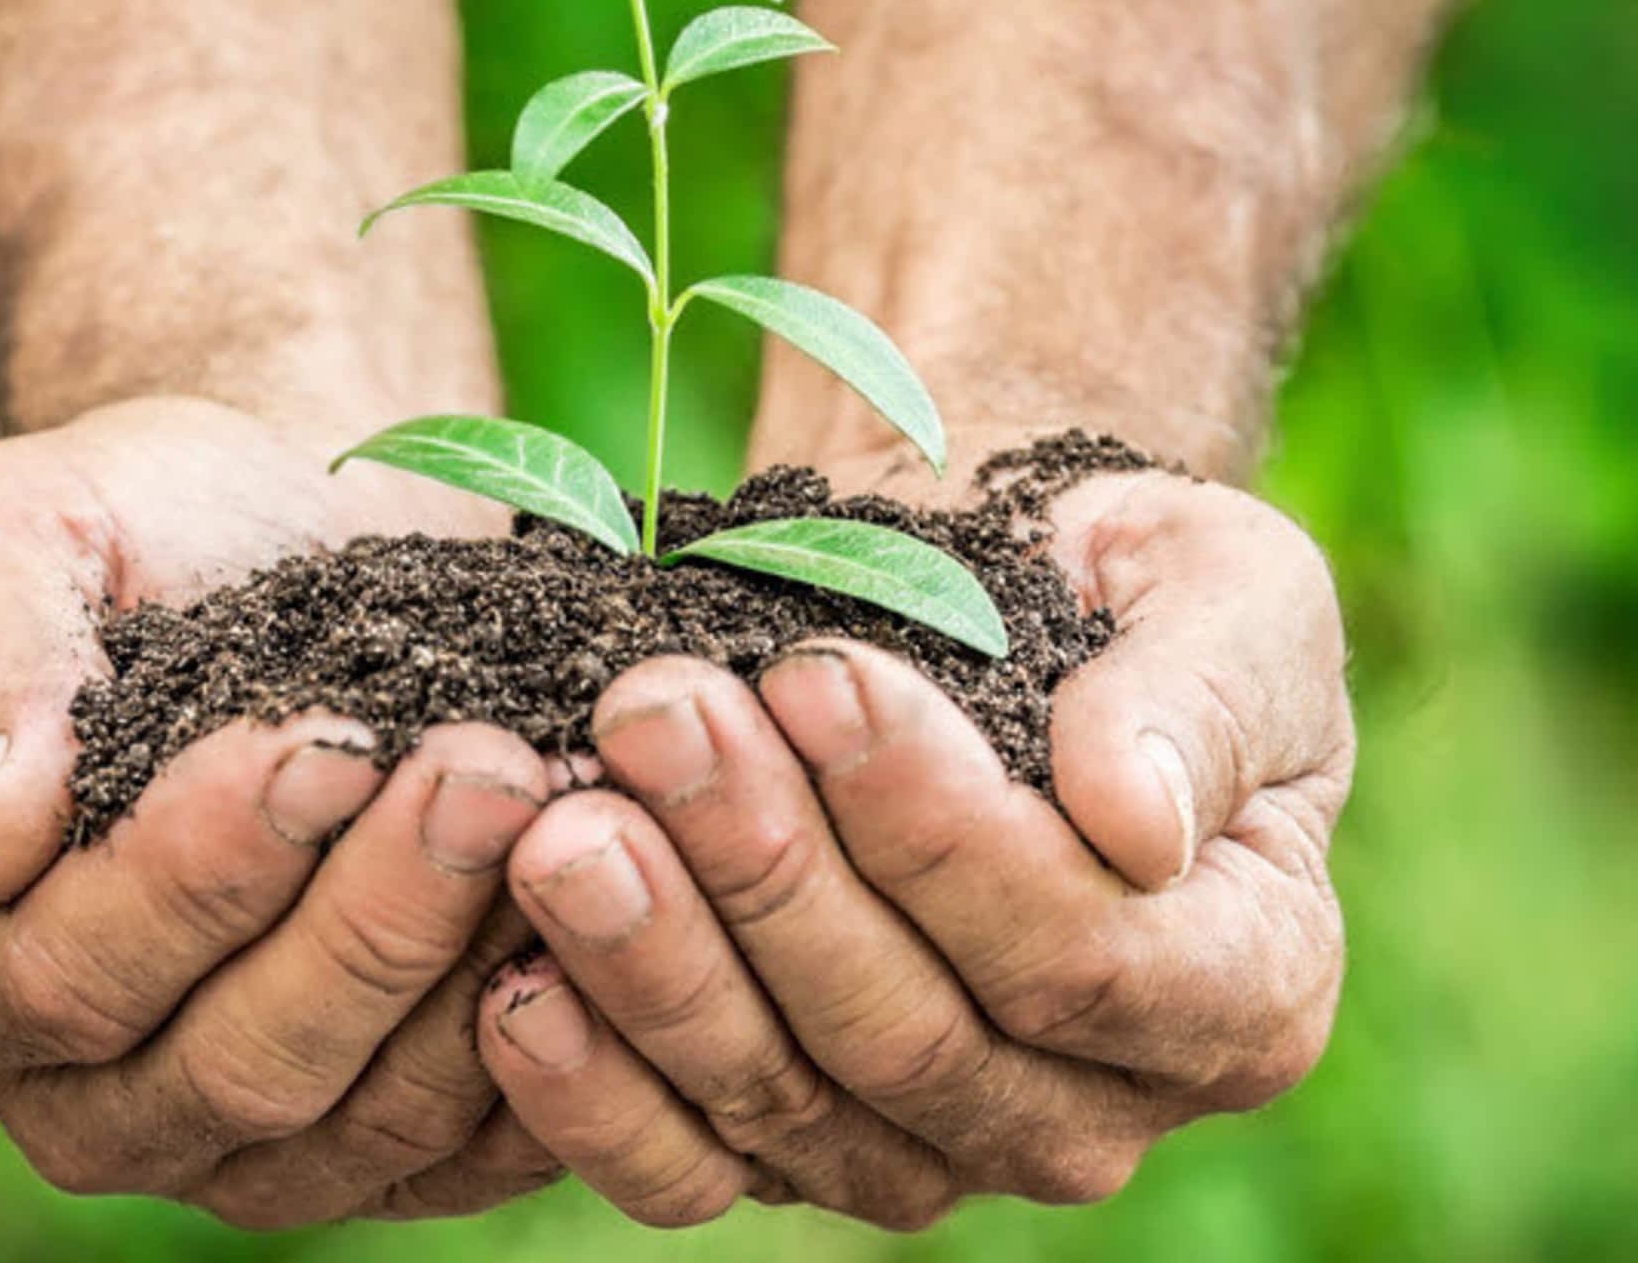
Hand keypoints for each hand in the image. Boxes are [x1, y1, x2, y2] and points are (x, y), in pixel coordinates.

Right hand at [0, 395, 561, 1225]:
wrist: (280, 529)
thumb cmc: (126, 528)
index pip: (55, 973)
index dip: (194, 873)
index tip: (319, 743)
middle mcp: (74, 1086)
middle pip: (231, 1066)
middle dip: (372, 915)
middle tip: (488, 767)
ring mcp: (234, 1135)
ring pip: (364, 1113)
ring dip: (472, 959)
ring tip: (561, 803)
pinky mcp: (382, 1132)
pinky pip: (472, 1133)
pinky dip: (555, 1026)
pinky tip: (616, 893)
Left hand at [475, 466, 1352, 1228]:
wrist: (991, 603)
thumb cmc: (1123, 589)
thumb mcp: (1227, 597)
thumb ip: (1200, 704)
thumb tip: (1135, 819)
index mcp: (1239, 989)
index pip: (1081, 957)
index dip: (936, 833)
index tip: (815, 676)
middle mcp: (1090, 1107)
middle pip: (909, 1034)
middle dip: (766, 869)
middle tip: (650, 719)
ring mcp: (931, 1143)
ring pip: (786, 1100)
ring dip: (659, 961)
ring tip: (562, 828)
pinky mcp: (794, 1142)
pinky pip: (689, 1164)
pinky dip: (595, 1092)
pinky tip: (513, 985)